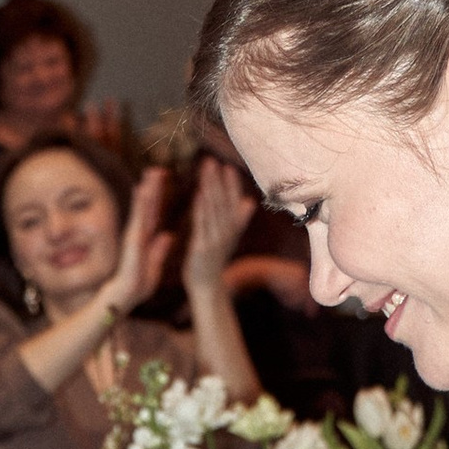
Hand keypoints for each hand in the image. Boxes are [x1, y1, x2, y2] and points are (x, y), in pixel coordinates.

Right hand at [99, 165, 176, 318]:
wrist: (124, 298)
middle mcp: (138, 234)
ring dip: (146, 190)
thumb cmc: (137, 286)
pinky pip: (137, 218)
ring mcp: (134, 236)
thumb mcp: (154, 267)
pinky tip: (141, 190)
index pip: (152, 214)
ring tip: (150, 173)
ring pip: (142, 209)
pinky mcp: (132, 241)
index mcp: (145, 239)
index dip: (157, 197)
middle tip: (156, 168)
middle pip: (146, 207)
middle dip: (151, 187)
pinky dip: (139, 204)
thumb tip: (169, 235)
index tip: (160, 181)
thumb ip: (160, 250)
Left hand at [182, 154, 254, 293]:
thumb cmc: (215, 261)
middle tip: (213, 161)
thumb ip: (238, 220)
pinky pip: (203, 225)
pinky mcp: (203, 249)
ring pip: (214, 210)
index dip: (232, 185)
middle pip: (224, 202)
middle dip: (219, 181)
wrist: (207, 287)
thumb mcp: (230, 239)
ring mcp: (216, 241)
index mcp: (232, 229)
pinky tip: (199, 194)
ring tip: (207, 170)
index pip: (234, 203)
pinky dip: (202, 210)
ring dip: (211, 188)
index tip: (228, 167)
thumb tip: (249, 202)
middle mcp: (226, 233)